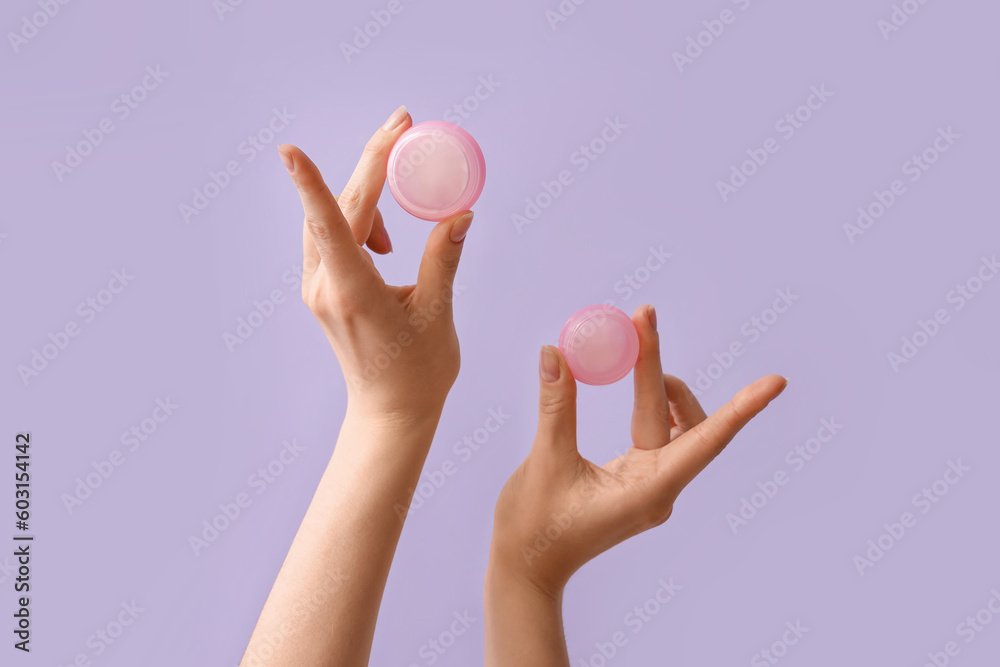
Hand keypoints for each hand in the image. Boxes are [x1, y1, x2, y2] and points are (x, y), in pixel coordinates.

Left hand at [277, 106, 473, 421]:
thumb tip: (460, 212)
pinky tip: (388, 240)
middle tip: (402, 123)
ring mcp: (318, 290)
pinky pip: (332, 238)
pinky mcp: (322, 292)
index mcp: (353, 292)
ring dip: (367, 193)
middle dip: (371, 162)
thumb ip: (444, 257)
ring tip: (405, 186)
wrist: (390, 413)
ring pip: (332, 220)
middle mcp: (326, 287)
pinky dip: (360, 221)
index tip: (289, 149)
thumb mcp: (438, 313)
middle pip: (339, 208)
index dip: (311, 182)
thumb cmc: (418, 372)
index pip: (330, 225)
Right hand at [488, 304, 787, 596]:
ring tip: (632, 346)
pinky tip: (635, 382)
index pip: (704, 441)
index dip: (742, 409)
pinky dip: (647, 405)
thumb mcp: (545, 462)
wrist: (526, 569)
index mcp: (648, 490)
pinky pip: (655, 436)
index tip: (776, 382)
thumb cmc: (534, 527)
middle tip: (643, 315)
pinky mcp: (636, 483)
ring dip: (655, 386)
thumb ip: (556, 406)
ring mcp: (650, 487)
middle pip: (679, 420)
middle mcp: (659, 489)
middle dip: (660, 367)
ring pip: (672, 426)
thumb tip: (556, 352)